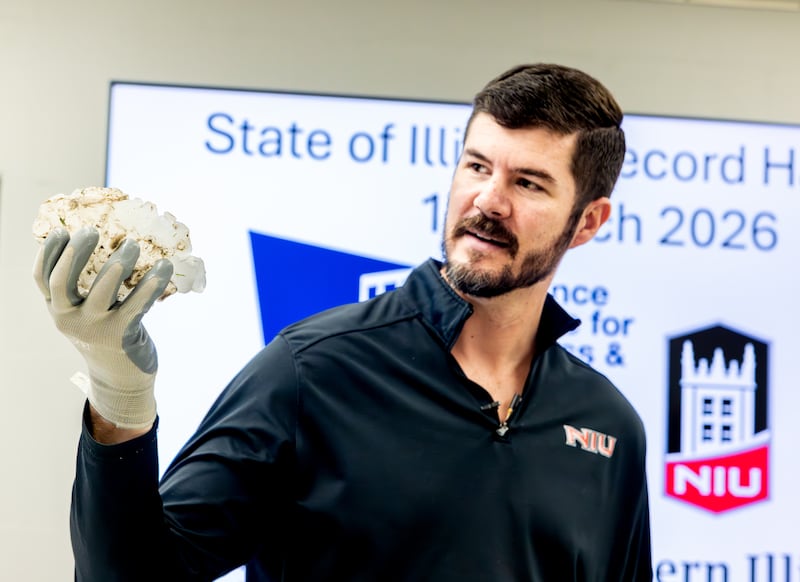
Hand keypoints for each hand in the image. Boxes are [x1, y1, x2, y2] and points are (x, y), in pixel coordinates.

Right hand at [33, 227, 172, 428]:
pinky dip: (150, 285)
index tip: (61, 230)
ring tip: (132, 245)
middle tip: (91, 231)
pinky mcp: (121, 335)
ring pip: (101, 290)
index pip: (43, 279)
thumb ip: (86, 289)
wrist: (122, 379)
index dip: (49, 253)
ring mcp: (95, 329)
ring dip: (118, 263)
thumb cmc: (105, 335)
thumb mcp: (87, 314)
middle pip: (63, 282)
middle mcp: (70, 320)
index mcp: (60, 311)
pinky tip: (163, 267)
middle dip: (75, 253)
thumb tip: (102, 246)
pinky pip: (136, 305)